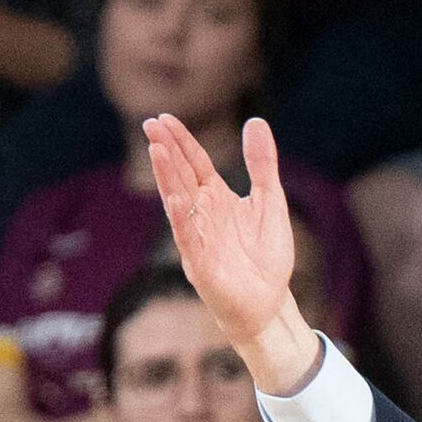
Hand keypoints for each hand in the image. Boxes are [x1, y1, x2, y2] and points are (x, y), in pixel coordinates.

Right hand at [142, 111, 320, 389]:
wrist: (270, 303)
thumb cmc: (266, 256)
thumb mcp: (270, 201)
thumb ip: (262, 163)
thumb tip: (256, 121)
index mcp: (216, 198)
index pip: (194, 163)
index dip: (181, 141)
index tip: (164, 118)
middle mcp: (202, 215)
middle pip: (182, 177)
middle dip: (167, 151)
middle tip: (151, 125)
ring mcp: (199, 240)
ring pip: (179, 203)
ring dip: (167, 178)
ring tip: (157, 151)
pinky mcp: (202, 266)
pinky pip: (190, 240)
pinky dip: (183, 220)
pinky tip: (175, 200)